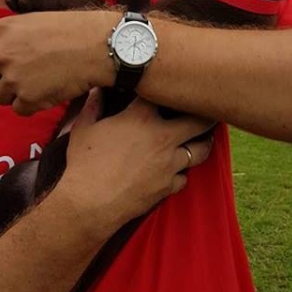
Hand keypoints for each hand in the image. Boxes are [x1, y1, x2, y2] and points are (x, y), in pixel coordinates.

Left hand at [0, 11, 120, 114]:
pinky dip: (31, 105)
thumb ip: (10, 34)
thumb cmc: (73, 30)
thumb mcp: (35, 19)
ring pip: (0, 97)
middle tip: (17, 77)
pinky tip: (47, 91)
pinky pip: (19, 109)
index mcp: (3, 30)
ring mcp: (14, 78)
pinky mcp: (29, 98)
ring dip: (15, 94)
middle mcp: (2, 54)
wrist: (99, 46)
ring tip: (39, 82)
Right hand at [58, 89, 214, 237]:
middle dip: (206, 114)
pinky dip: (181, 173)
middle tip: (207, 109)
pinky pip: (184, 177)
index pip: (166, 94)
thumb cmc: (85, 163)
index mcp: (142, 118)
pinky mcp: (168, 186)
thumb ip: (93, 106)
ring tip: (204, 138)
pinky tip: (175, 170)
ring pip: (201, 150)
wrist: (90, 203)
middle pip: (199, 121)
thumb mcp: (83, 129)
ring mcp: (169, 164)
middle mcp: (162, 138)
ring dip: (203, 143)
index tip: (170, 88)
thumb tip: (96, 91)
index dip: (169, 89)